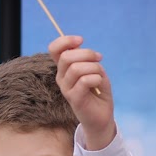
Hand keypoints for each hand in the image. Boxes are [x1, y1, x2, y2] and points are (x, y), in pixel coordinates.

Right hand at [49, 35, 118, 150]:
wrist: (102, 116)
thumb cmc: (98, 92)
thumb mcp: (94, 70)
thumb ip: (86, 58)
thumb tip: (79, 44)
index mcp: (64, 68)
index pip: (54, 49)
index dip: (65, 40)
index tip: (81, 40)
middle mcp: (61, 77)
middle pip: (67, 57)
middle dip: (86, 53)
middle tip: (99, 58)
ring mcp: (66, 89)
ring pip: (76, 68)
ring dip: (94, 68)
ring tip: (100, 75)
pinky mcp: (74, 99)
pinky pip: (84, 81)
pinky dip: (96, 78)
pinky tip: (99, 83)